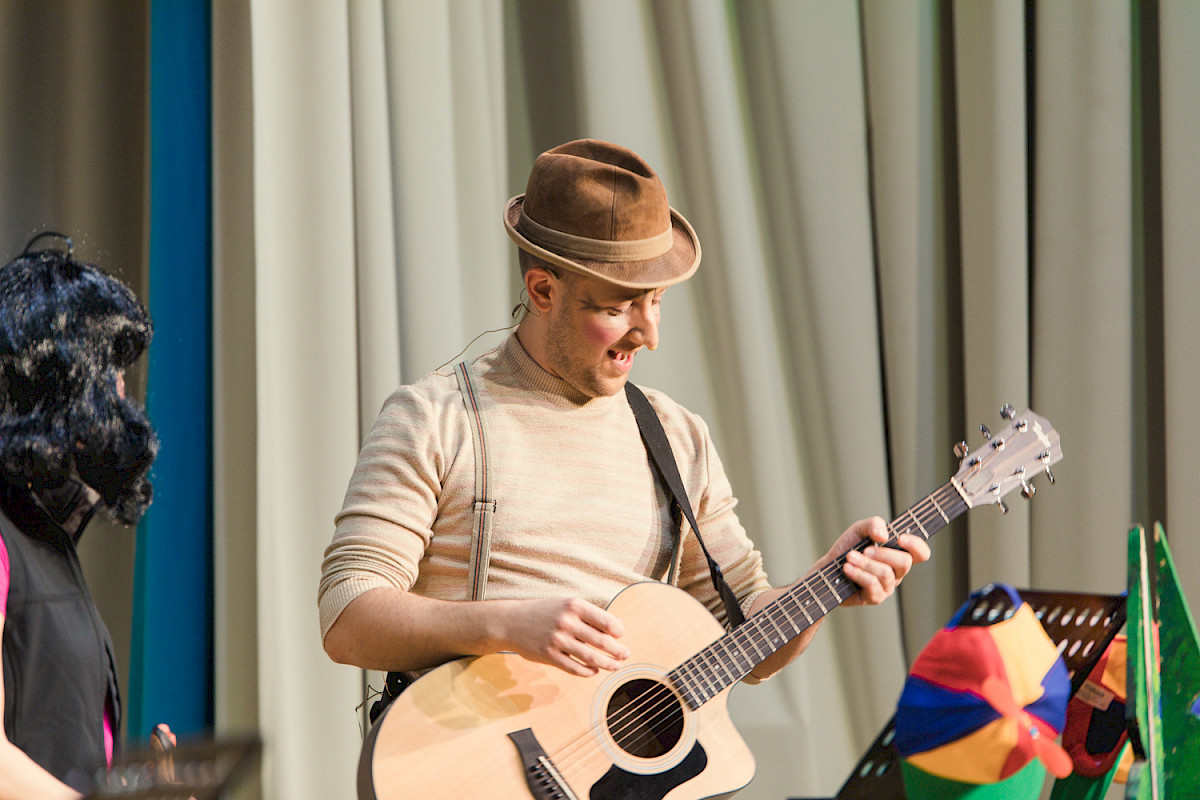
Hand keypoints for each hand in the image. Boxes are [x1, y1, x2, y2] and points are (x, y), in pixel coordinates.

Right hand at [498, 597, 630, 676]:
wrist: (511, 622)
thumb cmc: (544, 612)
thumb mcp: (566, 605)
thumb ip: (592, 614)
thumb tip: (619, 625)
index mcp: (574, 605)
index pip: (607, 621)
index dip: (619, 631)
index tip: (621, 636)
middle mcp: (567, 622)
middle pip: (602, 641)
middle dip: (618, 651)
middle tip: (626, 655)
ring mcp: (558, 640)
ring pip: (591, 658)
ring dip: (607, 664)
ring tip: (615, 666)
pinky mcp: (549, 656)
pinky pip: (575, 668)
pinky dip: (588, 672)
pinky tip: (594, 671)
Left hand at [822, 516, 930, 606]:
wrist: (828, 567)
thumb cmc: (848, 548)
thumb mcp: (859, 529)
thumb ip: (873, 524)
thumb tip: (884, 536)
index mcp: (898, 554)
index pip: (921, 553)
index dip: (916, 545)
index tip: (900, 538)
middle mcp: (897, 572)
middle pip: (905, 562)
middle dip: (883, 553)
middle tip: (865, 550)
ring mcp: (887, 586)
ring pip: (885, 573)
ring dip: (865, 563)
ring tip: (849, 557)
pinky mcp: (875, 597)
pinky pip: (873, 585)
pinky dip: (858, 574)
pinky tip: (847, 568)